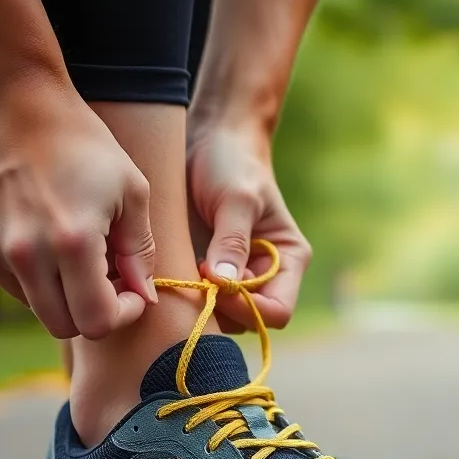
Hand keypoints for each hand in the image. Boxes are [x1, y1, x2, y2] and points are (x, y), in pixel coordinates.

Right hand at [0, 76, 156, 338]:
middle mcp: (25, 255)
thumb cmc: (84, 142)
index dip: (122, 315)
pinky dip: (35, 276)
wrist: (11, 99)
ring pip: (36, 308)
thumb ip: (140, 252)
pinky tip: (46, 237)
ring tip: (80, 252)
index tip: (131, 292)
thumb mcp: (131, 191)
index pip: (96, 322)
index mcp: (72, 242)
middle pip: (64, 326)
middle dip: (93, 311)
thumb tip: (144, 298)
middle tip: (109, 278)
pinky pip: (11, 285)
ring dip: (63, 295)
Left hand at [186, 122, 310, 330]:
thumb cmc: (233, 163)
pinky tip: (170, 269)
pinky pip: (201, 299)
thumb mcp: (236, 198)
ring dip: (200, 303)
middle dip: (220, 308)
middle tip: (193, 278)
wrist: (211, 138)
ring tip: (180, 271)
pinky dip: (186, 293)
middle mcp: (266, 274)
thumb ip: (232, 241)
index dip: (247, 307)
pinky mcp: (210, 270)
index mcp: (288, 259)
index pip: (277, 310)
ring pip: (222, 316)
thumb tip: (224, 285)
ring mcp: (236, 275)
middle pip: (248, 319)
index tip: (216, 283)